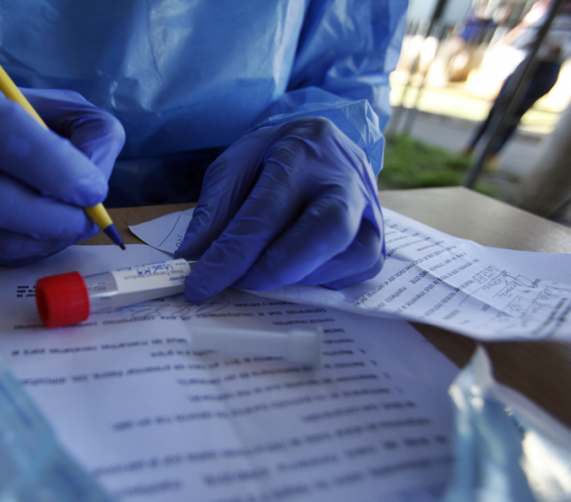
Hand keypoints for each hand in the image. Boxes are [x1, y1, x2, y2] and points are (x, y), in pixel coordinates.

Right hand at [0, 72, 124, 265]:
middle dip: (54, 214)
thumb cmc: (22, 120)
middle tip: (89, 216)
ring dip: (48, 235)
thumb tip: (95, 180)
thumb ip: (91, 133)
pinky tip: (52, 232)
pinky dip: (35, 248)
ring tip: (76, 223)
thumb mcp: (62, 107)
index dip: (54, 166)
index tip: (93, 188)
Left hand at [175, 117, 384, 301]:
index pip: (266, 213)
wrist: (322, 144)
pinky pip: (355, 272)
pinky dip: (320, 281)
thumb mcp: (234, 165)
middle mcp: (346, 181)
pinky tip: (294, 271)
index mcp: (303, 153)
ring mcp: (371, 211)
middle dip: (276, 269)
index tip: (200, 285)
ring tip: (260, 274)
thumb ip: (214, 208)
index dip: (230, 256)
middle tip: (238, 284)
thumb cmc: (274, 156)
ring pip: (346, 258)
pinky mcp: (379, 239)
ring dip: (297, 278)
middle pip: (326, 231)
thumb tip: (193, 256)